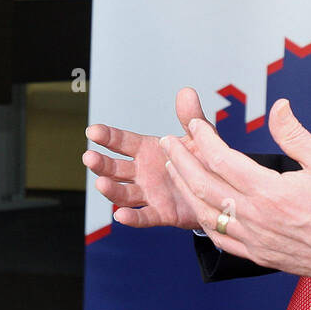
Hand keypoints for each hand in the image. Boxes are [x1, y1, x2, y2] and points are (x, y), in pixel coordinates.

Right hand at [83, 87, 211, 229]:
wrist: (221, 189)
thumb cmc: (204, 160)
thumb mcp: (198, 136)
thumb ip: (191, 117)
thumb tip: (187, 92)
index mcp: (147, 150)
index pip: (121, 142)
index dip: (107, 136)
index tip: (92, 131)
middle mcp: (143, 173)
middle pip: (115, 168)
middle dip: (101, 164)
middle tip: (89, 157)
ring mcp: (149, 194)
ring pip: (124, 193)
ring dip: (111, 189)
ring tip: (100, 183)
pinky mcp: (161, 213)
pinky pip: (144, 217)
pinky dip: (132, 218)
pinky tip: (120, 216)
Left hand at [162, 98, 310, 283]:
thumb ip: (295, 134)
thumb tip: (278, 107)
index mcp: (270, 192)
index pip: (223, 161)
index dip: (204, 140)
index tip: (195, 126)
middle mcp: (256, 217)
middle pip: (204, 185)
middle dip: (181, 161)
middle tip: (169, 143)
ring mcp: (253, 239)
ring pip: (205, 213)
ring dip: (184, 188)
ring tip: (173, 169)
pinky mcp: (257, 254)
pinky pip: (219, 238)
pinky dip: (201, 220)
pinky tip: (195, 207)